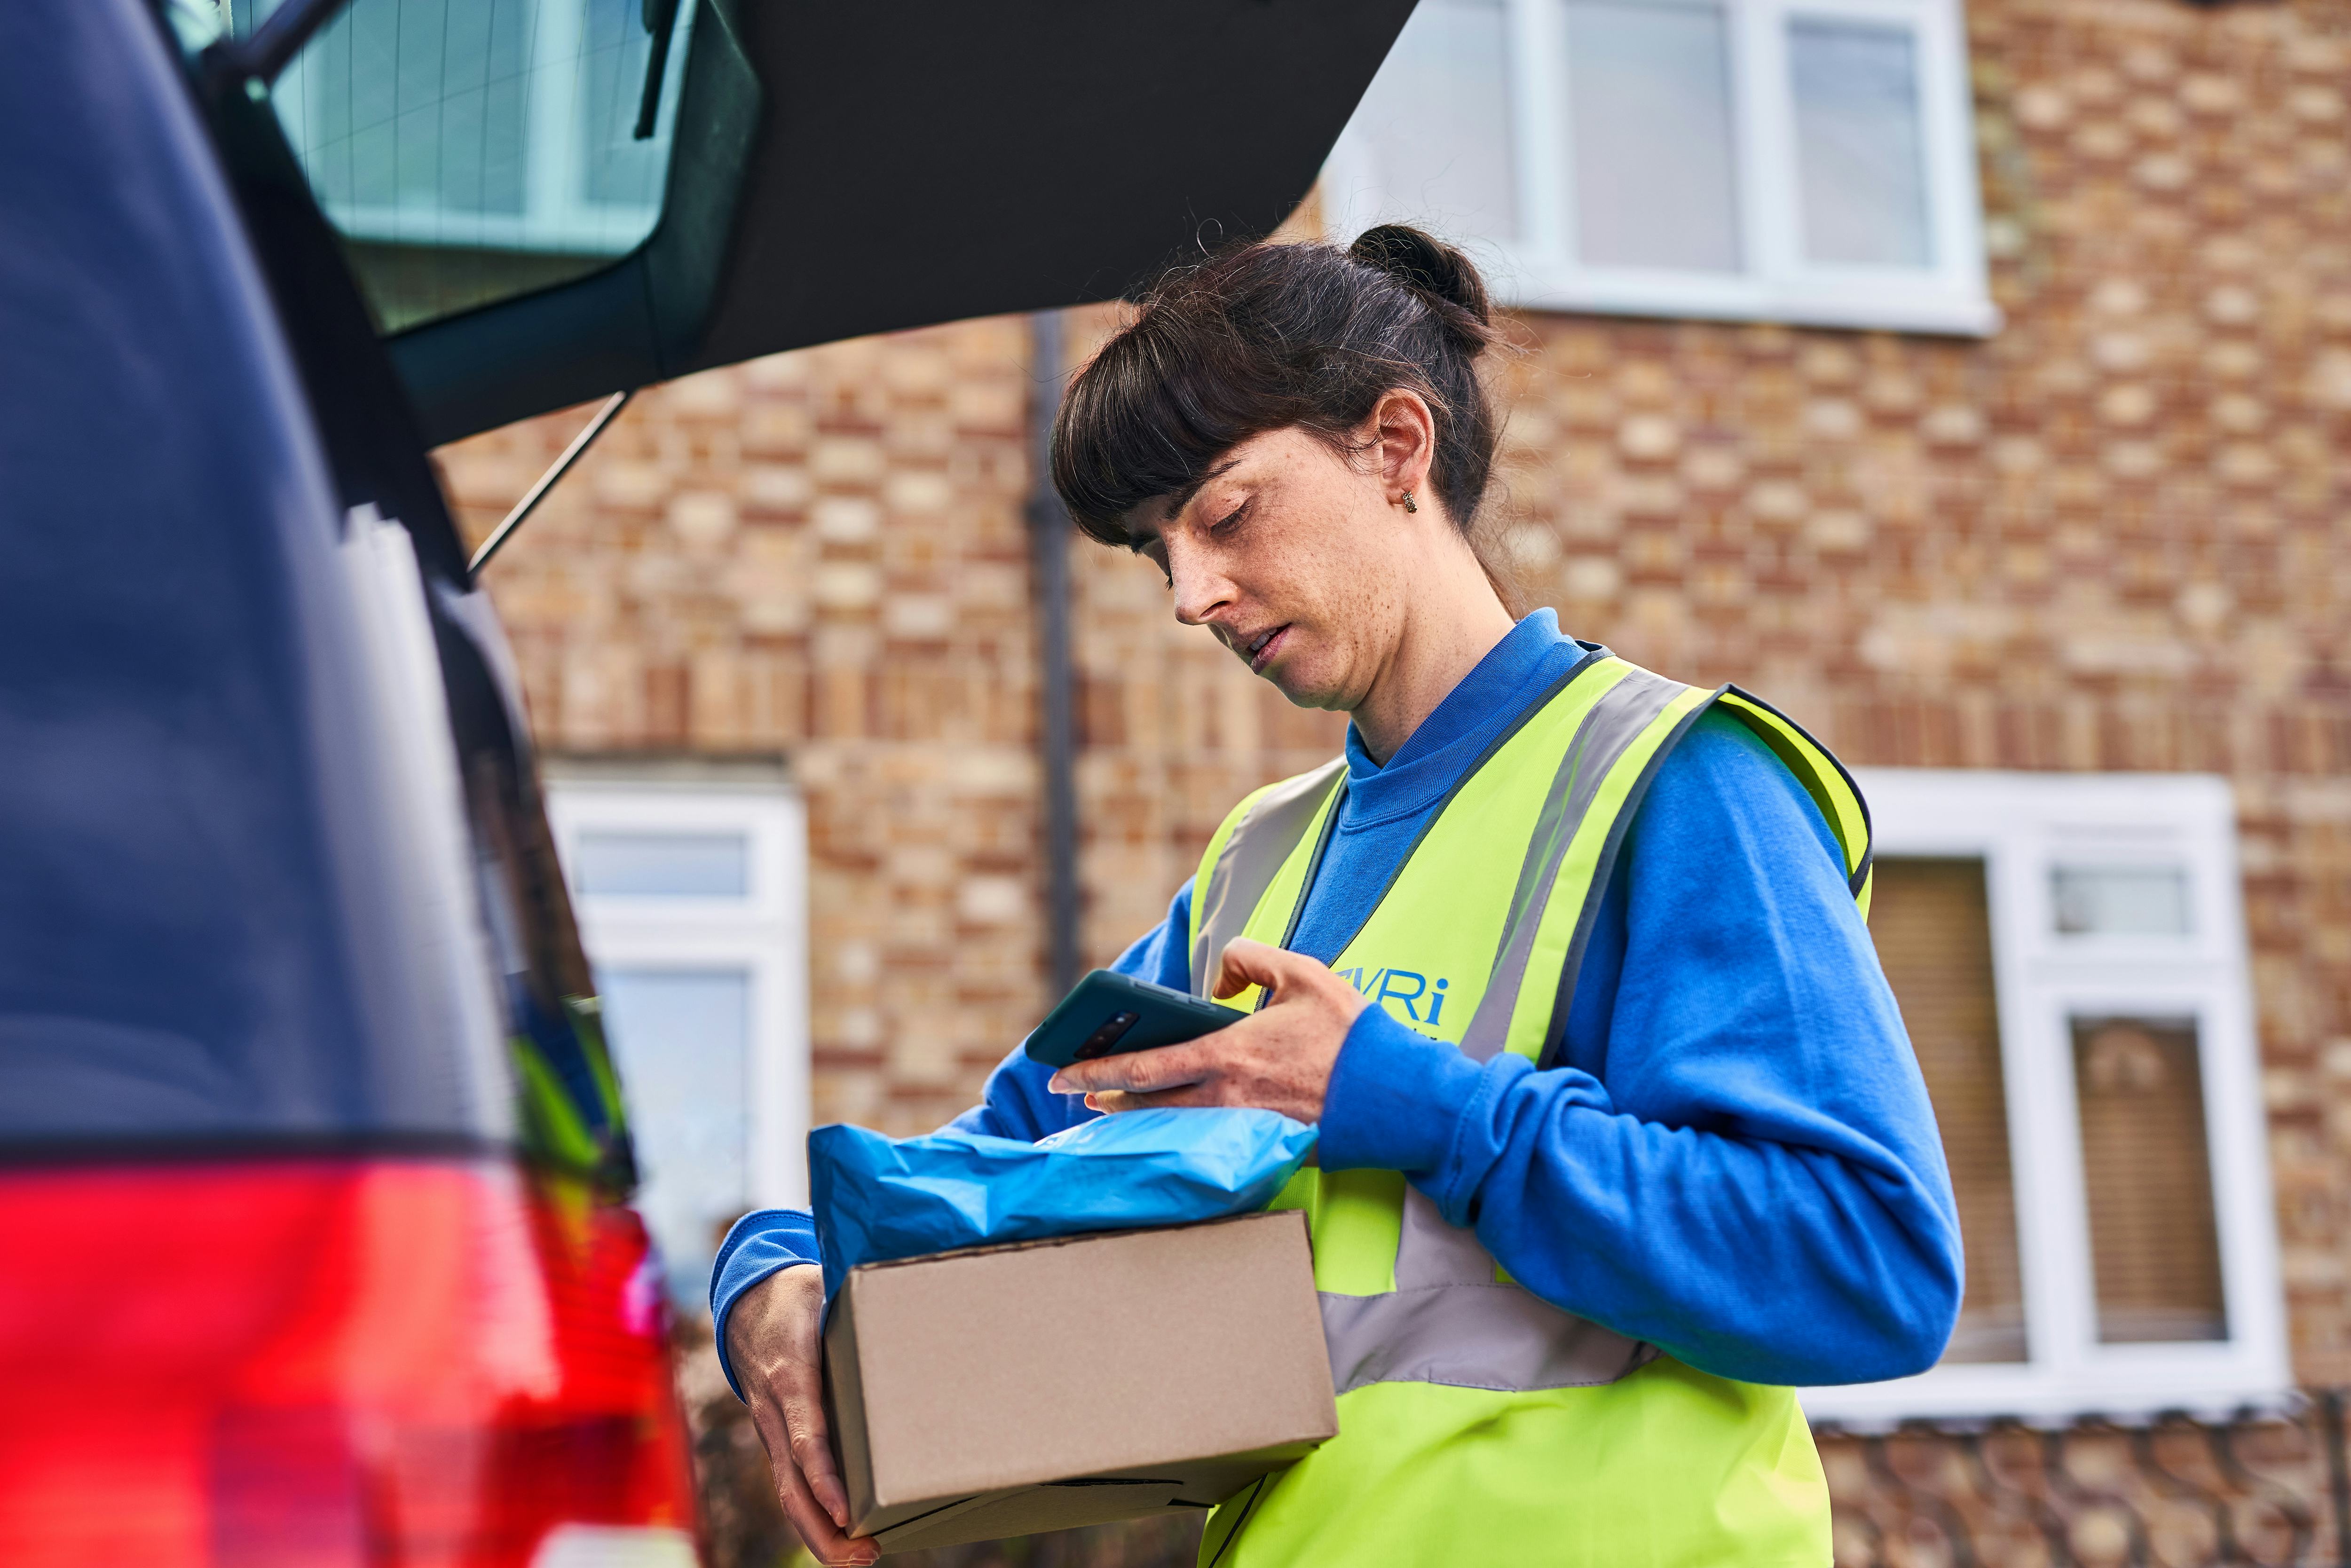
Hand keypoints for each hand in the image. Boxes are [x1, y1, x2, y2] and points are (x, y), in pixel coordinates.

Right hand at [726, 1264, 878, 1566]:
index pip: (804, 1432)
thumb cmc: (799, 1294)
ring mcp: (772, 1430)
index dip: (823, 1473)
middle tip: (865, 1555)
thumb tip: (909, 1284)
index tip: (846, 1510)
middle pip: (792, 1481)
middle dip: (824, 1527)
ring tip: (862, 1560)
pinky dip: (814, 1517)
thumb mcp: (826, 1282)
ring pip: (788, 1492)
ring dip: (820, 1534)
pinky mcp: (777, 1440)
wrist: (746, 1304)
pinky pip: (791, 1484)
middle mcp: (776, 1411)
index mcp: (791, 1372)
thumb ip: (861, 1289)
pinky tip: (845, 1540)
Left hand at [1045, 938, 1366, 1120]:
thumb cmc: (1351, 1032)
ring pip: (1173, 1123)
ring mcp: (1245, 1124)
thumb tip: (1220, 978)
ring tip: (1107, 1104)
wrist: (1393, 1093)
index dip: (1097, 1071)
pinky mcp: (1265, 1142)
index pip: (1144, 1067)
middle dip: (1102, 1096)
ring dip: (1135, 1114)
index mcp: (1228, 1054)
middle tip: (1070, 1092)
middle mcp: (1227, 1096)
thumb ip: (1251, 960)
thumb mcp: (1302, 973)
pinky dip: (1177, 1129)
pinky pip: (1208, 1136)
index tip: (1063, 1073)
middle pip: (1147, 1103)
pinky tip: (1167, 1122)